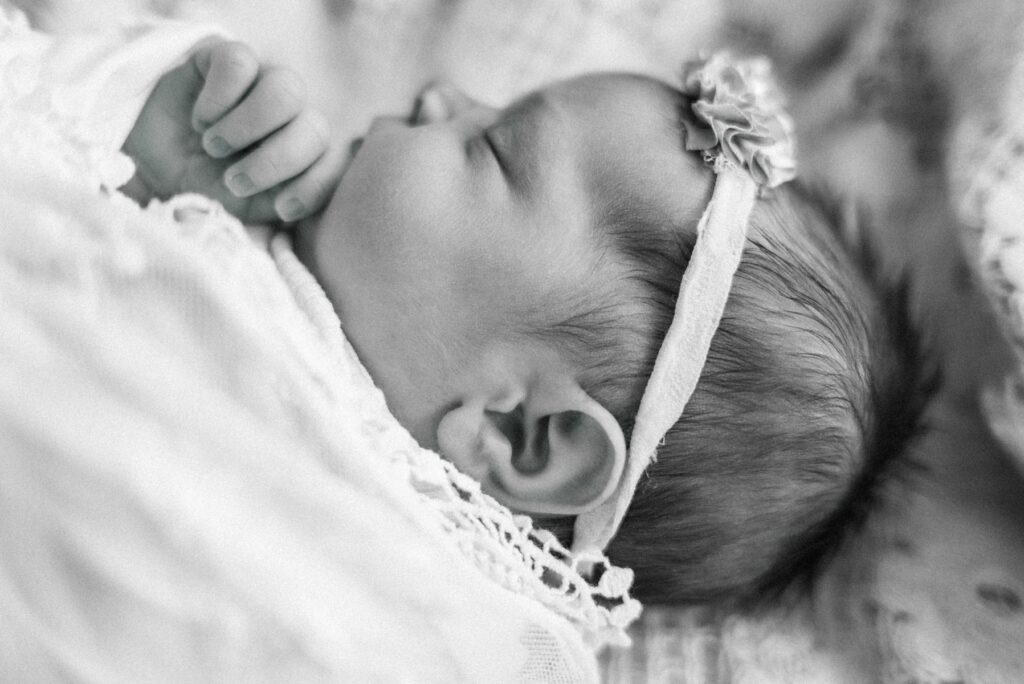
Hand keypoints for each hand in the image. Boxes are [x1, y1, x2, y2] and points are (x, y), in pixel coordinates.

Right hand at [122, 39, 341, 222]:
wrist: (147, 161)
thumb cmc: (202, 186)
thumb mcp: (241, 210)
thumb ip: (275, 206)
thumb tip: (296, 207)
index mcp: (302, 155)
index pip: (333, 163)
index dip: (314, 187)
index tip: (282, 208)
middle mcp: (291, 117)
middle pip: (316, 128)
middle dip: (275, 163)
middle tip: (233, 181)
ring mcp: (262, 82)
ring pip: (287, 90)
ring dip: (247, 128)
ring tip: (213, 146)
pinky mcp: (228, 55)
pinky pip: (241, 63)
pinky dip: (219, 98)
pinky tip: (200, 118)